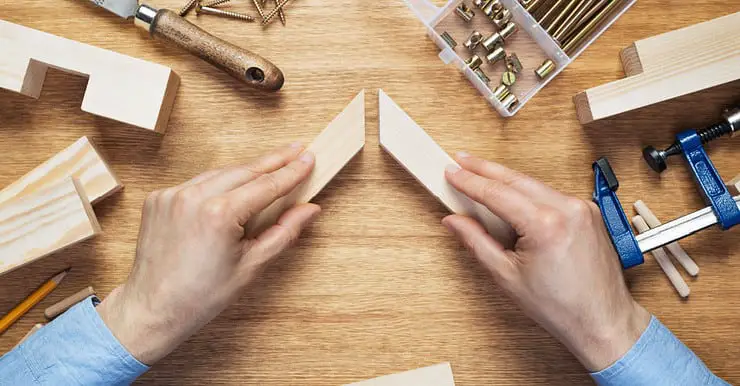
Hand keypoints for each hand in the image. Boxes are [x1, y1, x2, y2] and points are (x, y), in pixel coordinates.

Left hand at [97, 143, 320, 364]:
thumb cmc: (202, 295)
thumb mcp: (252, 266)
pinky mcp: (158, 198)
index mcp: (220, 214)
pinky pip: (196, 183)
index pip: (266, 185)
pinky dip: (216, 184)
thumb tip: (310, 209)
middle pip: (244, 170)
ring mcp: (172, 195)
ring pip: (220, 173)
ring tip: (270, 168)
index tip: (308, 158)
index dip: (291, 171)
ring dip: (245, 172)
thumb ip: (284, 233)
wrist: (154, 308)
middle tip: (296, 150)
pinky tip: (231, 191)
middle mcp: (193, 197)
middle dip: (273, 161)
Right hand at [443, 153, 650, 371]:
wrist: (602, 320)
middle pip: (516, 179)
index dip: (469, 181)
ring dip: (507, 180)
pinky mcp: (589, 212)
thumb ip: (476, 242)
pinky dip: (529, 193)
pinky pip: (551, 194)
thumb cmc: (560, 306)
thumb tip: (455, 221)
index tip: (452, 171)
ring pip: (534, 184)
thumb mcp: (506, 276)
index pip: (497, 193)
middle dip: (485, 169)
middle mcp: (568, 208)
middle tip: (461, 160)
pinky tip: (512, 196)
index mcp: (546, 225)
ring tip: (480, 176)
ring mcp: (582, 207)